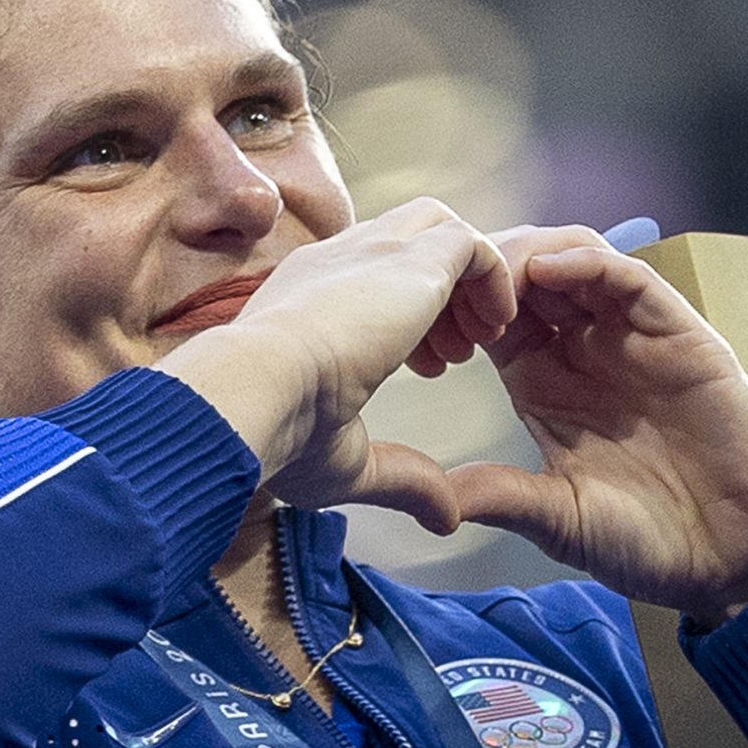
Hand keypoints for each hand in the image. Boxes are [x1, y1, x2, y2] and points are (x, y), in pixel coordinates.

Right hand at [160, 200, 515, 533]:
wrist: (252, 392)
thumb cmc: (276, 433)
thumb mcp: (346, 461)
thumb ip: (401, 477)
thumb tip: (445, 518)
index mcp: (304, 298)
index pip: (365, 275)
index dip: (407, 317)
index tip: (423, 369)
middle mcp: (335, 261)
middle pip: (405, 238)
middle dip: (442, 288)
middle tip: (457, 353)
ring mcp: (371, 251)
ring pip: (440, 229)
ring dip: (470, 281)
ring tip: (483, 341)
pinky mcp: (411, 258)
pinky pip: (472, 242)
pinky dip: (494, 277)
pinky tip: (496, 330)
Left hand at [428, 227, 747, 617]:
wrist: (737, 559)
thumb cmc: (652, 543)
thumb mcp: (559, 518)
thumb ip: (501, 495)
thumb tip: (429, 498)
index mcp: (545, 384)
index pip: (491, 318)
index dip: (454, 306)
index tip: (418, 317)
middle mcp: (585, 351)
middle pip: (526, 275)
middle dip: (486, 267)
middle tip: (453, 284)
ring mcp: (633, 339)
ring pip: (576, 261)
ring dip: (532, 255)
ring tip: (498, 276)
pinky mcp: (680, 336)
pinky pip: (631, 279)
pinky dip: (592, 263)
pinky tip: (555, 270)